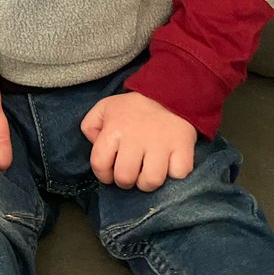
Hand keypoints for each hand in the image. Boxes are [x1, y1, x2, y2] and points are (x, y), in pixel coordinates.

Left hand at [80, 91, 195, 191]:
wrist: (168, 92)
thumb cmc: (133, 108)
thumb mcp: (105, 109)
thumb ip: (91, 126)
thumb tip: (94, 145)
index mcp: (114, 129)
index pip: (99, 164)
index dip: (103, 175)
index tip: (111, 172)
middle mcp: (136, 137)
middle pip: (125, 178)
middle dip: (126, 182)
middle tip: (132, 172)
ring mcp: (161, 143)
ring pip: (151, 181)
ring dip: (149, 182)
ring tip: (149, 170)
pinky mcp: (182, 146)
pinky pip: (178, 174)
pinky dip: (175, 173)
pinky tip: (170, 162)